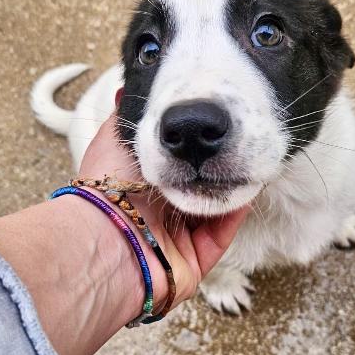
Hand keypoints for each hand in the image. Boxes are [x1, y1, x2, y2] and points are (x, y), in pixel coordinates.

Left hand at [79, 115, 249, 310]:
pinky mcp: (194, 263)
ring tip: (249, 159)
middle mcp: (156, 217)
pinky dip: (235, 212)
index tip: (212, 128)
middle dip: (215, 168)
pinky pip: (221, 236)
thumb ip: (128, 116)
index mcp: (137, 189)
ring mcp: (176, 242)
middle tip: (237, 142)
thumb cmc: (105, 187)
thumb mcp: (113, 138)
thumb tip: (127, 92)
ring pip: (213, 213)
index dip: (191, 150)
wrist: (108, 238)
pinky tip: (248, 186)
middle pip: (195, 190)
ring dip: (230, 188)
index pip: (172, 168)